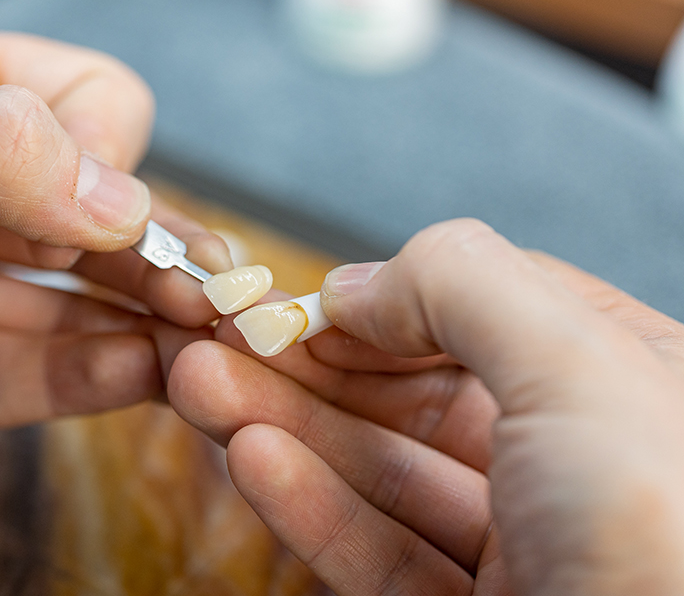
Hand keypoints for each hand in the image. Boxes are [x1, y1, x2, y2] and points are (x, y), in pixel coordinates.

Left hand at [0, 21, 232, 468]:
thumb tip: (120, 195)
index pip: (83, 111)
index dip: (107, 155)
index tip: (106, 203)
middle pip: (94, 220)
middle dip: (163, 254)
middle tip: (224, 298)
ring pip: (68, 306)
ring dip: (143, 325)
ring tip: (205, 349)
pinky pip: (15, 379)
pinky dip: (84, 382)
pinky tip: (143, 381)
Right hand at [169, 219, 683, 595]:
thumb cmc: (672, 545)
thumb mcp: (577, 366)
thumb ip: (463, 288)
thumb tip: (358, 285)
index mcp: (626, 384)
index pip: (479, 315)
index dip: (378, 304)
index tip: (294, 302)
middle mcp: (576, 465)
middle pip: (410, 396)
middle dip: (305, 365)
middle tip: (219, 342)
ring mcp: (524, 548)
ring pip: (382, 473)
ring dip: (286, 427)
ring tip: (201, 387)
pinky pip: (380, 554)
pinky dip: (311, 504)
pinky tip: (253, 458)